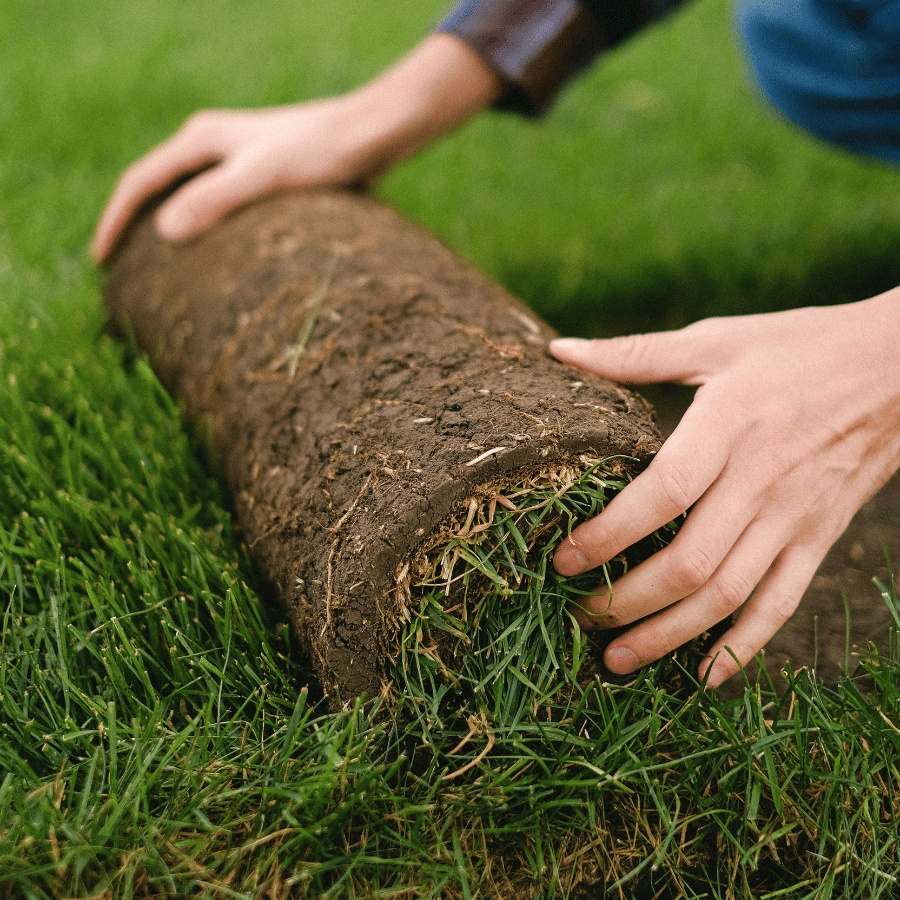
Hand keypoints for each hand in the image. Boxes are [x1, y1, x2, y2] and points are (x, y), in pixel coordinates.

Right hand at [91, 34, 500, 262]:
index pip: (139, 181)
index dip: (115, 222)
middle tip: (121, 272)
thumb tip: (165, 232)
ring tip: (159, 272)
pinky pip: (220, 208)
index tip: (101, 262)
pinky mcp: (264, 177)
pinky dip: (206, 233)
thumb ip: (215, 199)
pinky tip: (216, 262)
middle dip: (136, 227)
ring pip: (189, 198)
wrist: (372, 135)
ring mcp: (238, 160)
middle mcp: (214, 145)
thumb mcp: (263, 176)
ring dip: (170, 231)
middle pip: (158, 187)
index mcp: (201, 139)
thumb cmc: (321, 152)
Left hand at [550, 291, 899, 687]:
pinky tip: (703, 676)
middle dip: (626, 601)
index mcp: (729, 427)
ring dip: (668, 636)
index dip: (609, 534)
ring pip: (728, 596)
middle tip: (577, 614)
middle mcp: (762, 481)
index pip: (661, 495)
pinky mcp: (820, 538)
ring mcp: (795, 518)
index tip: (563, 559)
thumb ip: (635, 354)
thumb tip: (560, 350)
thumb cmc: (800, 347)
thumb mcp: (717, 340)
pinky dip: (743, 647)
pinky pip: (781, 604)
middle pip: (689, 563)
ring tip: (616, 660)